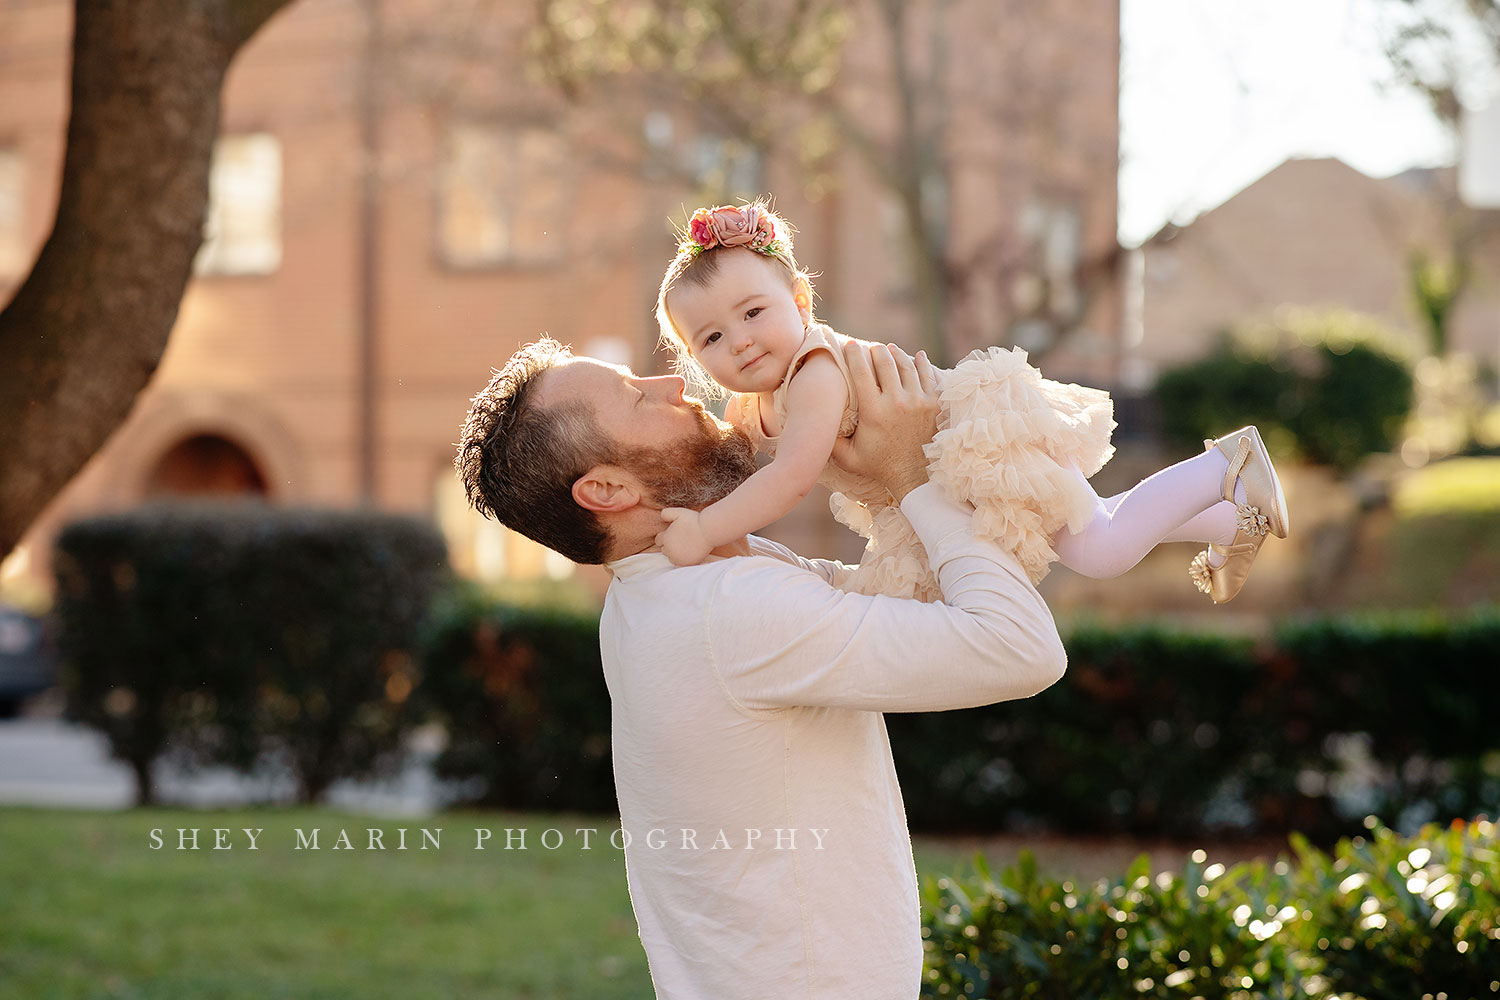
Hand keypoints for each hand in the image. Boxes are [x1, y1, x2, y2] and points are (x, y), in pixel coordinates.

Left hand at [656, 507, 713, 565]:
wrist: (708, 531)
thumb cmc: (694, 521)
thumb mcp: (678, 512)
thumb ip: (666, 513)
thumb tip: (661, 516)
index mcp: (666, 539)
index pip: (658, 541)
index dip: (665, 537)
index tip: (673, 534)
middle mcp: (670, 550)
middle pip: (664, 550)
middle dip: (670, 546)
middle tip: (681, 539)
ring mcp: (678, 558)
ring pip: (671, 558)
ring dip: (675, 554)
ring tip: (685, 546)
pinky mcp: (687, 563)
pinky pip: (680, 564)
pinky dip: (683, 559)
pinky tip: (689, 552)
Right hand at [831, 342, 939, 501]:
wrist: (913, 477)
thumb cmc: (878, 466)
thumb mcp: (848, 458)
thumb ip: (830, 441)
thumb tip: (813, 425)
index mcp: (873, 411)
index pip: (861, 372)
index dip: (853, 354)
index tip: (849, 345)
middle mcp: (897, 402)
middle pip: (885, 362)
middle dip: (876, 350)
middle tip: (871, 347)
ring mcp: (919, 401)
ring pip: (907, 366)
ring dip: (897, 354)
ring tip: (890, 349)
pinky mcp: (934, 404)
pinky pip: (929, 375)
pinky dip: (922, 363)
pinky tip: (917, 356)